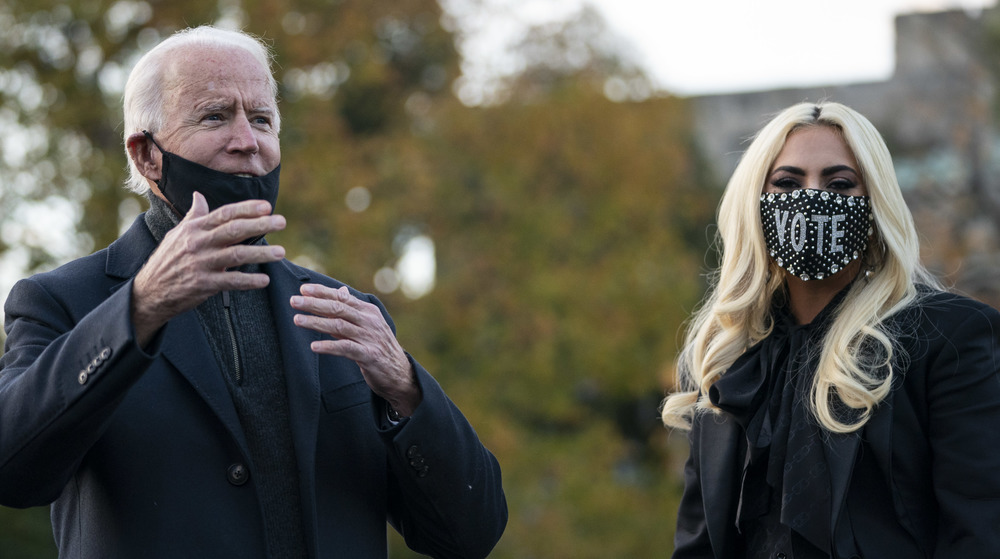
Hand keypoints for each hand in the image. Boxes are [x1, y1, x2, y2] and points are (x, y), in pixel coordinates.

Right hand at [132, 192, 285, 345]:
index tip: (267, 206)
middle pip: (233, 230)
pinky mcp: (203, 284)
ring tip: (281, 252)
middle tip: (281, 222)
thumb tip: (199, 195)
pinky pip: (230, 281)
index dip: (246, 209)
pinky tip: (264, 280)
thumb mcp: (178, 234)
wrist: (149, 291)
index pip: (224, 214)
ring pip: (236, 255)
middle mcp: (198, 243)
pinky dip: (248, 281)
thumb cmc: (167, 260)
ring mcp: (201, 264)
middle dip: (259, 225)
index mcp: (195, 229)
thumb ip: (194, 216)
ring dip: (260, 253)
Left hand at [290, 284, 421, 415]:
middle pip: (338, 308)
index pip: (342, 297)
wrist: (399, 373)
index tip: (303, 289)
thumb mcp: (367, 326)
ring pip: (339, 326)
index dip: (322, 292)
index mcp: (368, 311)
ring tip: (297, 320)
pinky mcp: (369, 355)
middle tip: (293, 301)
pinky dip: (329, 347)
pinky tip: (314, 347)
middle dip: (314, 303)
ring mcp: (370, 338)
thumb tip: (340, 291)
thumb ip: (351, 310)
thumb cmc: (379, 347)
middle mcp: (369, 321)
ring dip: (316, 322)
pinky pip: (346, 348)